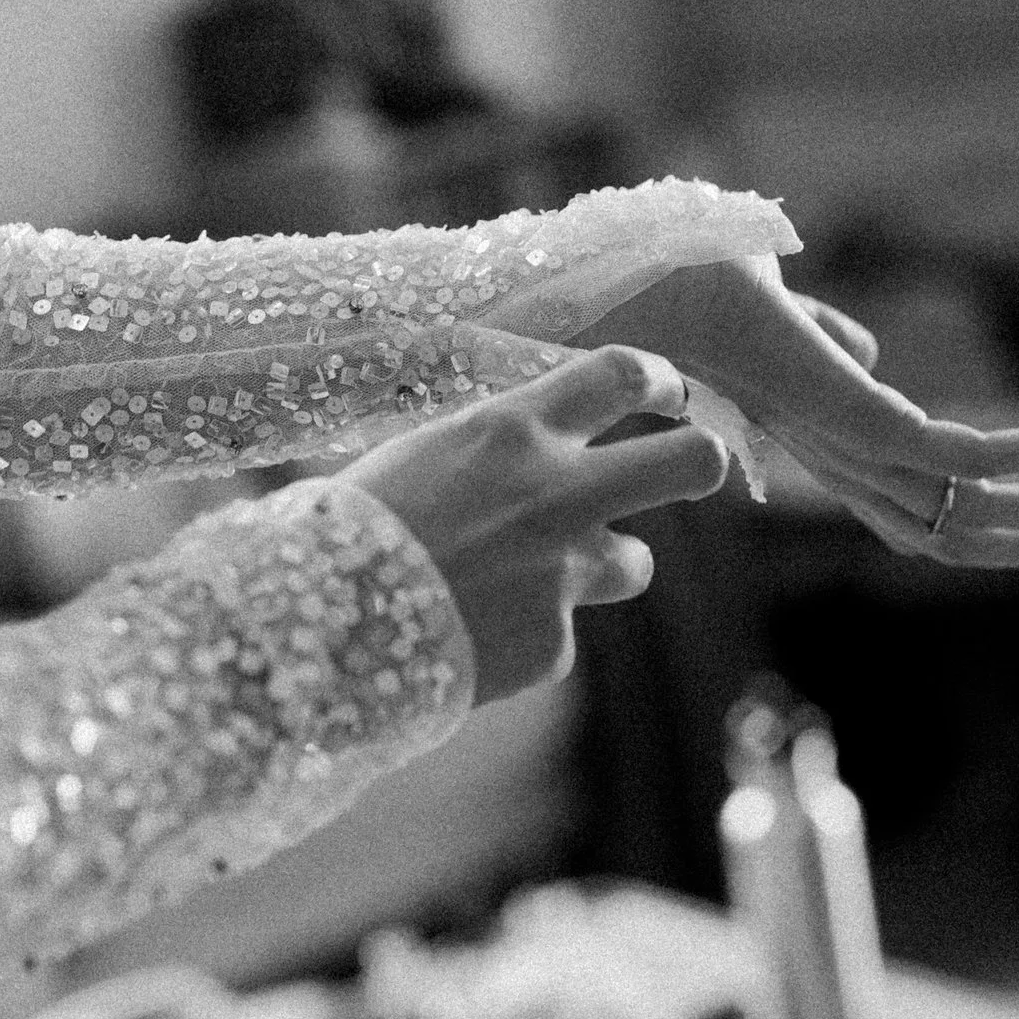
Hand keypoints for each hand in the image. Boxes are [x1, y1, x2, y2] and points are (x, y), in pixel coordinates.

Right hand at [340, 345, 729, 702]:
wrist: (315, 628)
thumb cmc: (348, 530)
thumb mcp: (422, 457)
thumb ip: (493, 450)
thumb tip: (534, 441)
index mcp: (513, 430)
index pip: (624, 374)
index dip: (660, 380)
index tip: (664, 393)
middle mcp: (557, 494)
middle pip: (690, 462)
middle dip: (703, 460)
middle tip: (691, 466)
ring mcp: (563, 573)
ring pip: (636, 562)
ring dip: (604, 566)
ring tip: (535, 580)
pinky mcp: (554, 645)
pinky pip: (559, 635)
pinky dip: (524, 637)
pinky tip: (470, 636)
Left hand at [585, 256, 1018, 566]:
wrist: (631, 270)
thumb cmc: (687, 283)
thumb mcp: (776, 310)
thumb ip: (825, 336)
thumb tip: (869, 353)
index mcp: (824, 445)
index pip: (920, 511)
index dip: (992, 520)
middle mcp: (836, 462)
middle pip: (952, 532)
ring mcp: (841, 445)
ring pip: (964, 511)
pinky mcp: (849, 417)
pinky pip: (956, 454)